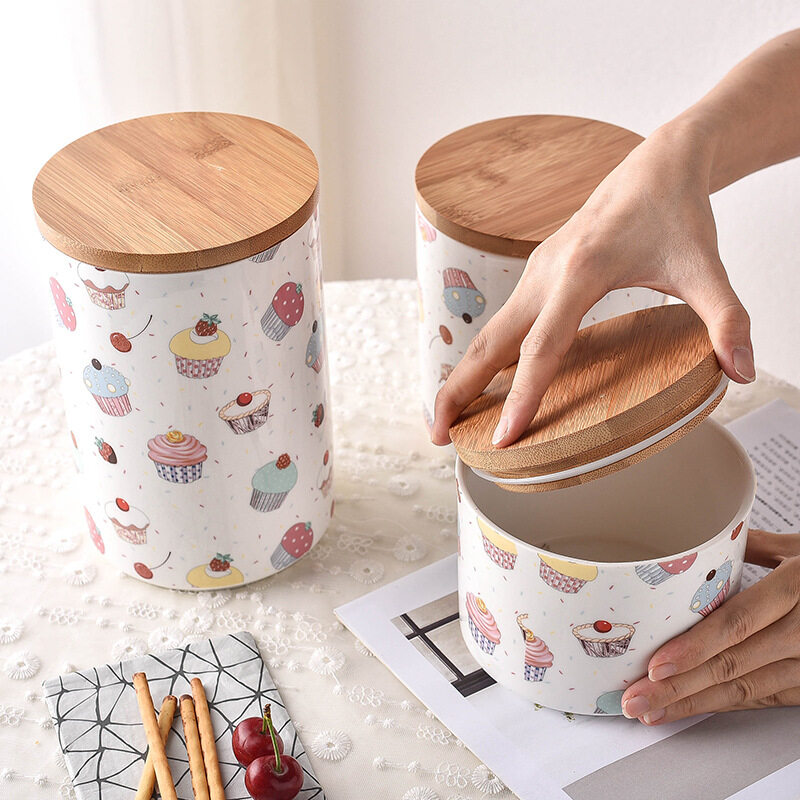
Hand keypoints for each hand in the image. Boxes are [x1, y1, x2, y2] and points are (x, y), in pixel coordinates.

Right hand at [430, 120, 754, 447]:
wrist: (656, 164)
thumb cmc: (675, 212)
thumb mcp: (705, 265)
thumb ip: (727, 318)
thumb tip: (744, 371)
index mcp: (580, 273)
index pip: (543, 348)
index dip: (523, 396)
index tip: (505, 437)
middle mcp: (544, 274)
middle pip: (489, 343)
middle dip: (458, 390)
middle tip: (438, 436)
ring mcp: (534, 274)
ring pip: (487, 334)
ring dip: (462, 376)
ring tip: (446, 420)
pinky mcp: (536, 276)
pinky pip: (501, 324)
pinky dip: (484, 358)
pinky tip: (482, 383)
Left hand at [621, 529, 799, 723]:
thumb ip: (751, 545)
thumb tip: (705, 541)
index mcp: (797, 588)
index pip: (738, 625)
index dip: (695, 649)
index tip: (656, 665)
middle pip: (734, 665)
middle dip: (679, 687)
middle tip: (636, 700)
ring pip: (746, 689)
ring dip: (694, 703)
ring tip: (652, 710)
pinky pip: (765, 696)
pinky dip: (724, 704)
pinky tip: (691, 707)